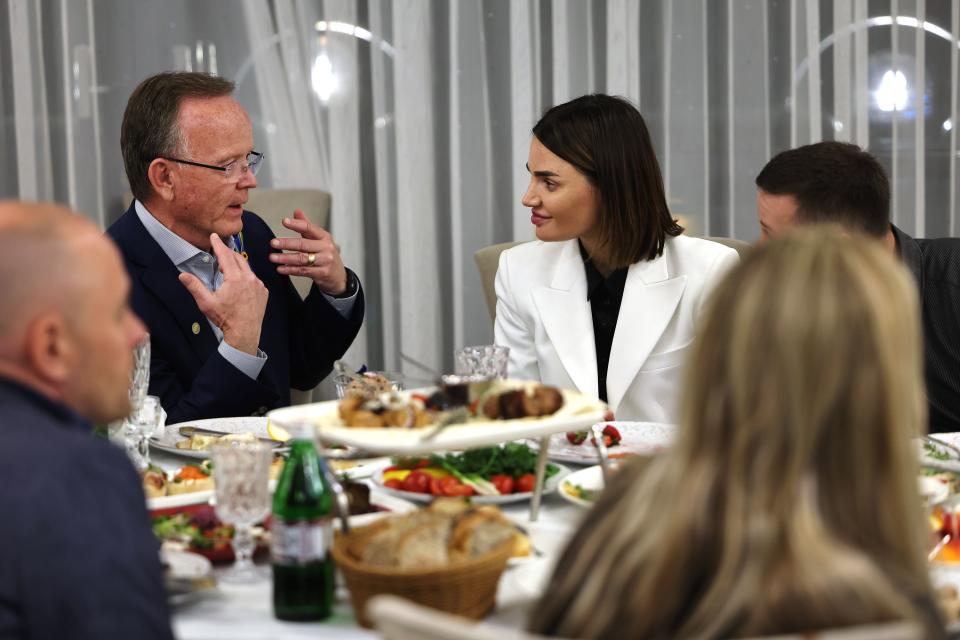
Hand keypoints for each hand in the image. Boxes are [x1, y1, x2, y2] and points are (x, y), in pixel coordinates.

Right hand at [179, 233, 268, 354]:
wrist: (245, 333)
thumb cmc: (226, 318)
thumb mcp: (206, 303)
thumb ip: (194, 287)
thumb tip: (182, 275)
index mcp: (235, 279)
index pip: (225, 256)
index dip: (218, 245)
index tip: (214, 236)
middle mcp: (249, 279)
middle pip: (237, 259)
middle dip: (227, 253)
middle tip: (219, 249)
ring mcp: (258, 285)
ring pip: (247, 268)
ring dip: (237, 265)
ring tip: (227, 267)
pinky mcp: (263, 292)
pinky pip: (254, 279)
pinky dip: (246, 276)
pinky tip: (239, 282)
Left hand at [268, 209, 347, 294]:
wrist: (338, 275)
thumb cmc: (325, 254)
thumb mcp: (319, 239)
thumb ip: (307, 226)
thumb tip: (296, 211)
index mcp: (324, 237)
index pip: (309, 228)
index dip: (296, 224)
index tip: (284, 221)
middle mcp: (326, 248)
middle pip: (303, 244)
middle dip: (287, 243)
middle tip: (273, 242)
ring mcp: (325, 261)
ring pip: (302, 259)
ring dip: (285, 258)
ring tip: (272, 257)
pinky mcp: (322, 273)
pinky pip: (303, 271)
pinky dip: (290, 269)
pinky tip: (280, 268)